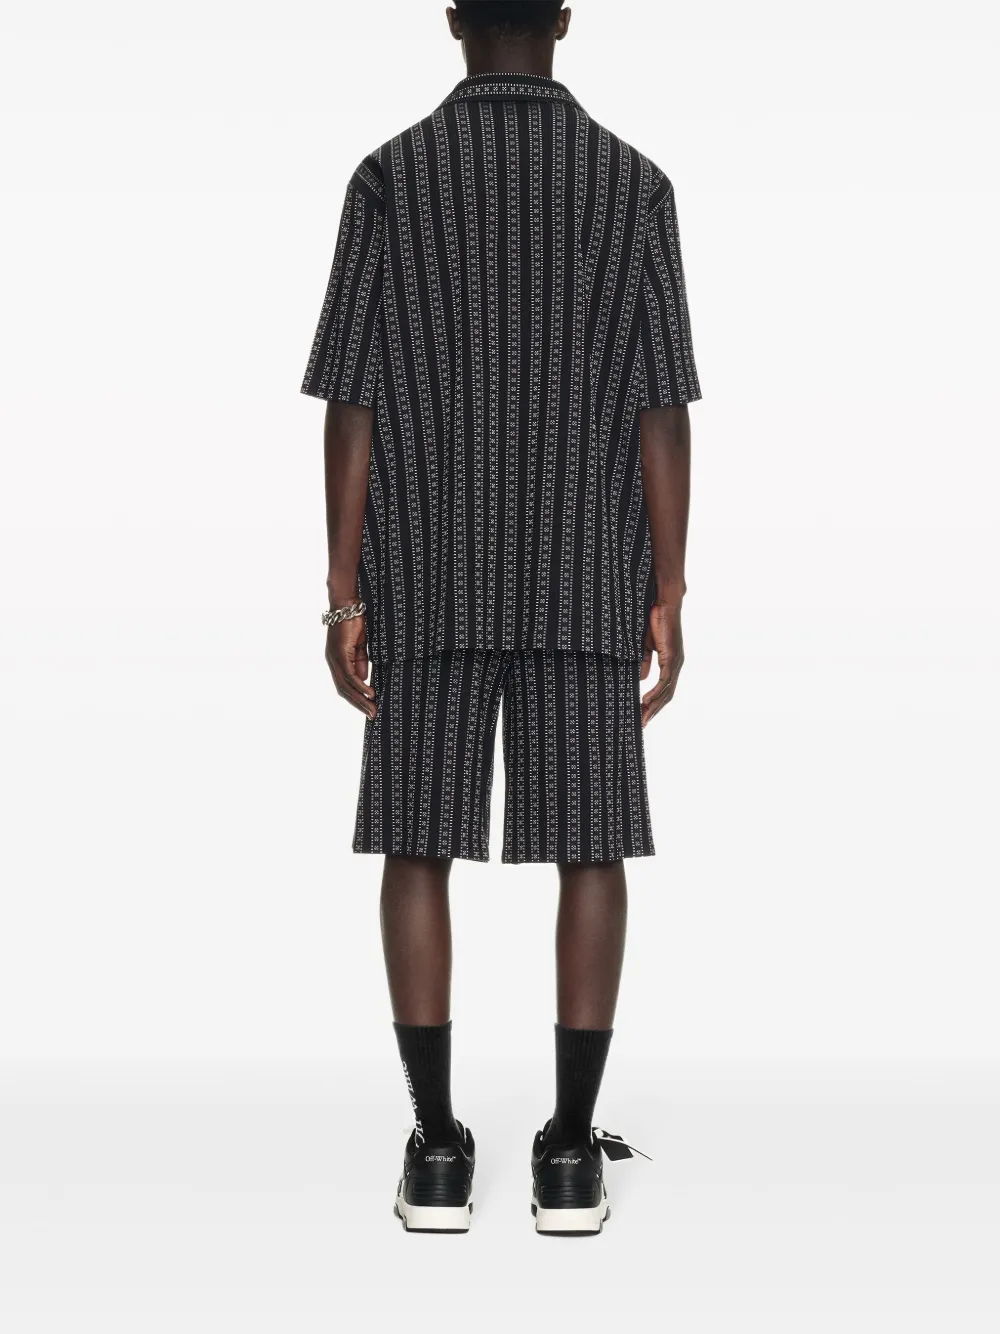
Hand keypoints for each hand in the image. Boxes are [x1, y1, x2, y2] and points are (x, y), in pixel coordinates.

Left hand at [325, 615, 375, 719]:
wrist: (350, 604)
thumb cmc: (356, 622)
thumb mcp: (361, 647)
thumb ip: (362, 662)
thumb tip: (365, 680)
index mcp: (338, 661)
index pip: (344, 686)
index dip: (356, 699)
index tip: (368, 709)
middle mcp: (333, 662)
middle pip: (343, 690)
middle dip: (358, 704)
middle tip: (372, 715)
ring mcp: (334, 658)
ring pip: (346, 686)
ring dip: (360, 699)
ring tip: (372, 709)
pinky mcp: (339, 653)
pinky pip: (349, 675)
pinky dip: (360, 686)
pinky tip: (369, 693)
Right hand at [640, 601, 683, 726]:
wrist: (663, 604)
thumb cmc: (655, 621)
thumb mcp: (646, 646)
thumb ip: (645, 662)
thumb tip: (641, 679)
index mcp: (671, 663)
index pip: (664, 690)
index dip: (654, 704)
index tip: (643, 715)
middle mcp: (676, 666)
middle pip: (666, 696)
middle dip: (654, 711)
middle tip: (642, 724)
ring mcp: (676, 663)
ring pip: (666, 692)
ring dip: (654, 707)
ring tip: (643, 718)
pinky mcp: (672, 657)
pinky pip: (664, 681)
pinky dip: (655, 693)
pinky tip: (646, 702)